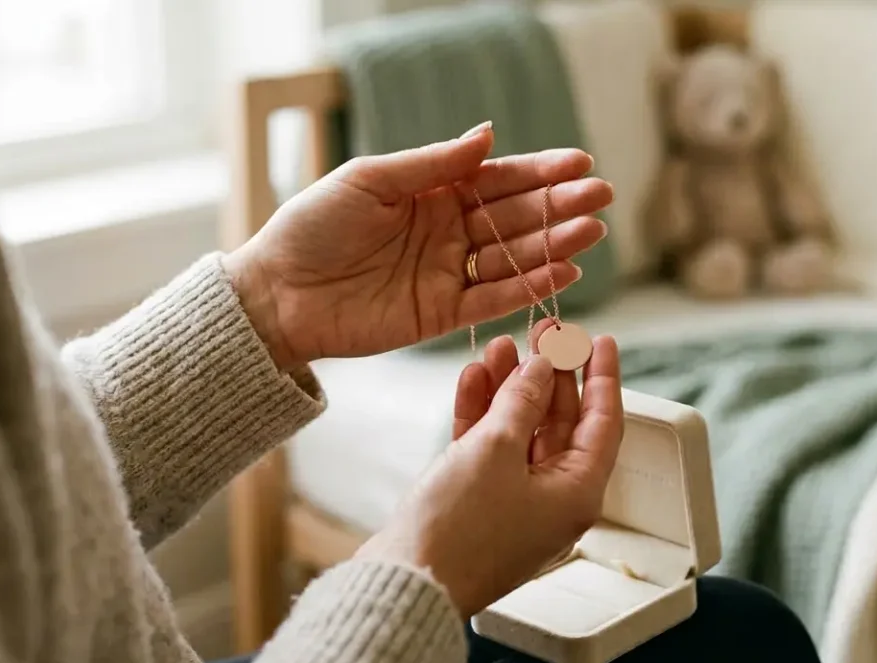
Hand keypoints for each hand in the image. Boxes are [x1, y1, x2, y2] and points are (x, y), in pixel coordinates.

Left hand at [221, 122, 613, 369]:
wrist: (277, 293)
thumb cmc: (312, 226)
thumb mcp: (371, 181)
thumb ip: (433, 164)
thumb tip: (489, 134)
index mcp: (432, 194)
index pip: (497, 179)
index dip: (539, 171)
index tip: (579, 162)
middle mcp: (448, 232)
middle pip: (514, 217)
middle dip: (559, 205)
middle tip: (599, 195)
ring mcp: (447, 273)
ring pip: (512, 257)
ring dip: (553, 244)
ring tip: (591, 230)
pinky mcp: (441, 314)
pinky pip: (494, 299)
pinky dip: (529, 287)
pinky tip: (565, 270)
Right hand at [353, 324, 624, 618]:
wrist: (405, 582)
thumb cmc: (459, 530)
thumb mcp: (496, 449)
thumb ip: (521, 401)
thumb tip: (541, 368)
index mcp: (576, 493)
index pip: (603, 423)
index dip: (603, 377)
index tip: (603, 340)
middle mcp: (552, 498)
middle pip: (561, 422)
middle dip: (550, 374)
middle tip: (543, 330)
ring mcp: (514, 500)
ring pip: (521, 430)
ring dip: (511, 387)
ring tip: (501, 344)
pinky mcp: (477, 501)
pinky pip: (489, 447)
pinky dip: (483, 413)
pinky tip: (474, 377)